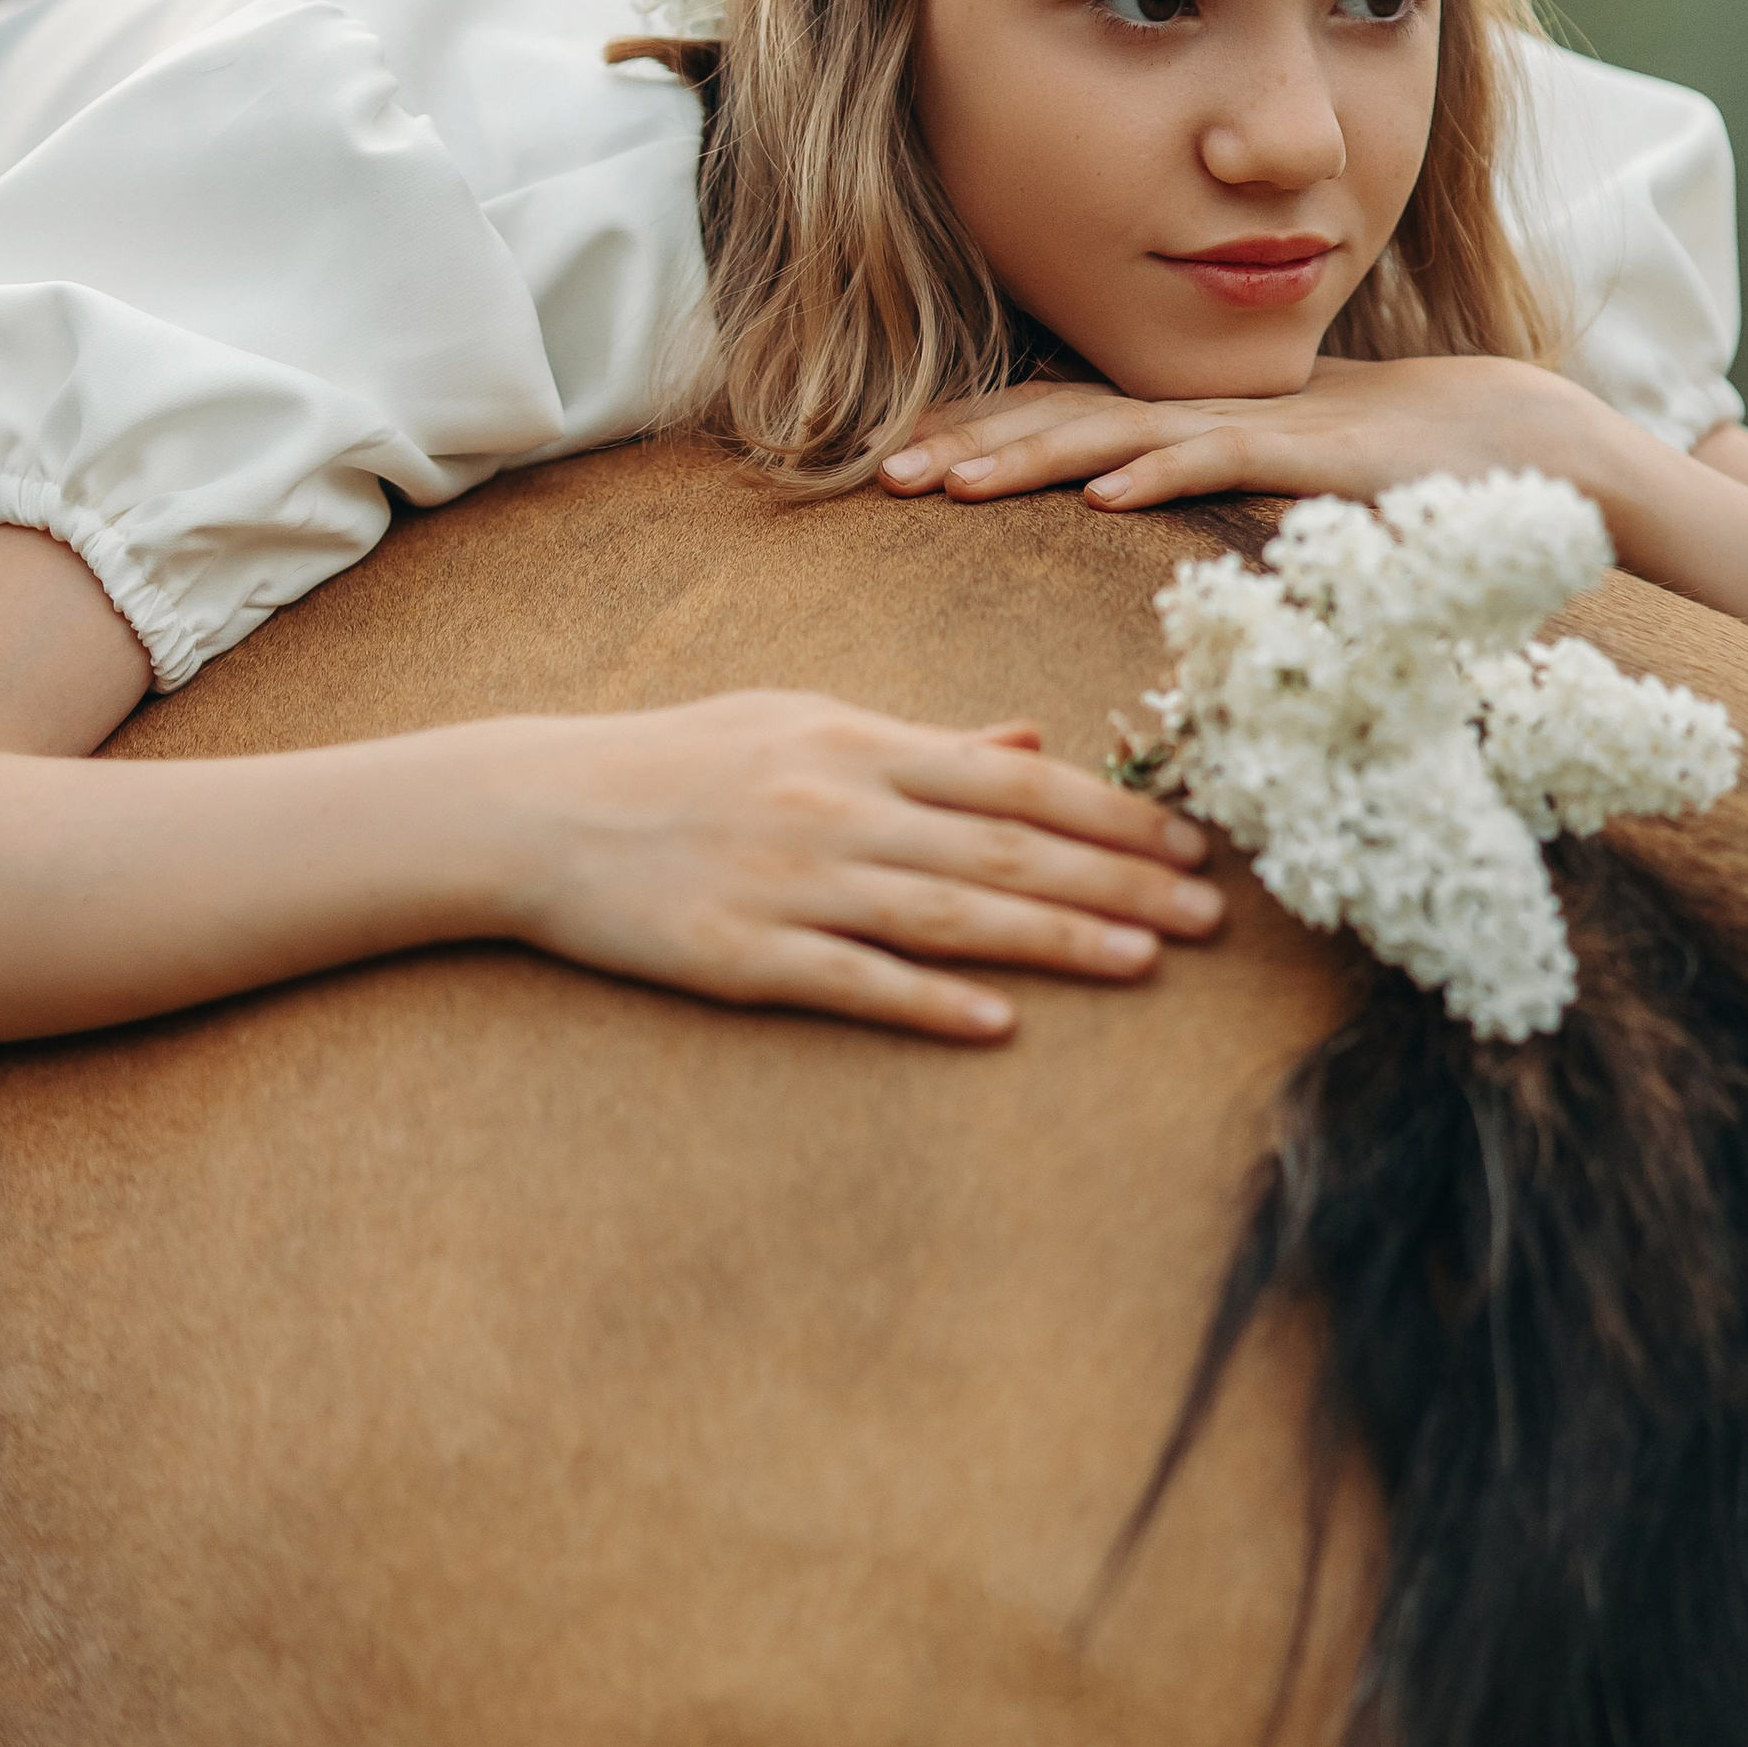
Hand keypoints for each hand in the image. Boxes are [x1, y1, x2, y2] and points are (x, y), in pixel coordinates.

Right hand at [471, 691, 1224, 1044]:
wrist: (540, 810)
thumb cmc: (682, 763)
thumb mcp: (802, 723)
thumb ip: (925, 742)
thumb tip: (1032, 742)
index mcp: (859, 742)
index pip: (1015, 780)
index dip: (1111, 812)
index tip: (1189, 843)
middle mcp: (837, 805)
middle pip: (1003, 847)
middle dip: (1116, 880)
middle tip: (1207, 914)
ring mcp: (791, 882)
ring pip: (947, 914)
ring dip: (1054, 937)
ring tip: (1142, 961)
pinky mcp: (741, 954)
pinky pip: (851, 982)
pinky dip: (928, 1001)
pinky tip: (999, 1023)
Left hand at [878, 354, 1627, 514]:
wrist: (1519, 439)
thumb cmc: (1395, 483)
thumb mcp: (1274, 505)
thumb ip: (1209, 516)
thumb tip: (1142, 543)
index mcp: (1187, 425)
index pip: (1060, 421)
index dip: (980, 439)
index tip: (897, 470)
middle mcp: (1205, 414)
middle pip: (1061, 417)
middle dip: (969, 443)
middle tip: (882, 475)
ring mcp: (1253, 424)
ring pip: (1118, 431)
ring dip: (1030, 454)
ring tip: (953, 482)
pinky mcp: (1309, 449)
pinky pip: (1219, 454)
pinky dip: (1158, 467)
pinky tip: (1102, 489)